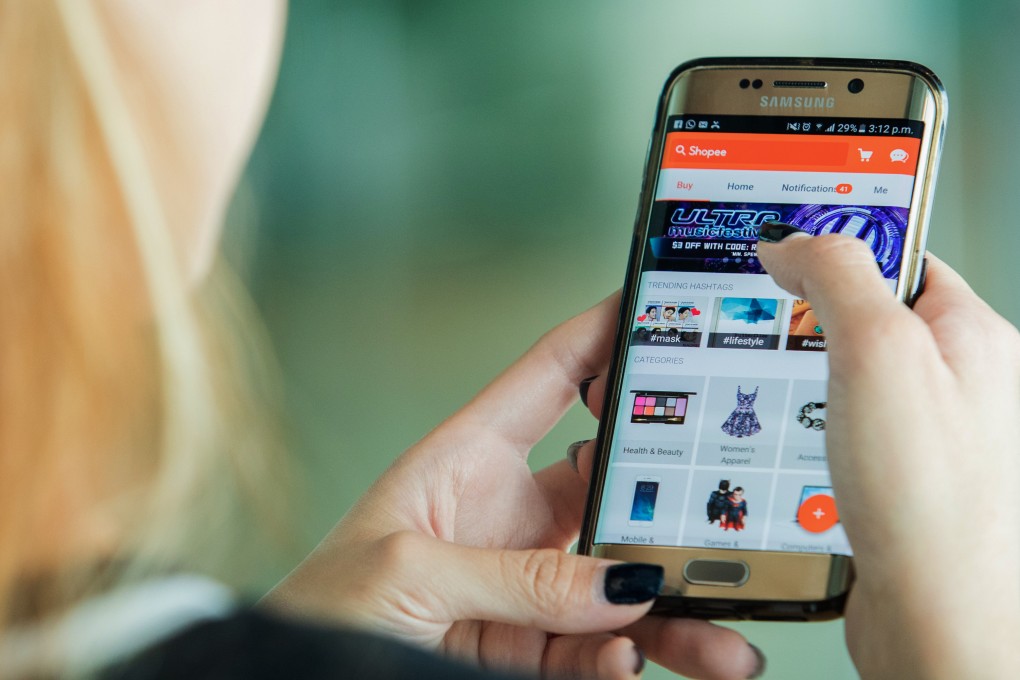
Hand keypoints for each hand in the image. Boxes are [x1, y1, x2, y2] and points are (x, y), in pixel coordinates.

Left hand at [263, 293, 762, 679]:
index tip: (663, 307)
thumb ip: (513, 576)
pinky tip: (625, 661)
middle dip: (672, 508)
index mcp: (469, 457)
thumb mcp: (407, 570)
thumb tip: (619, 584)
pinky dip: (620, 659)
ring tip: (725, 641)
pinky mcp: (529, 644)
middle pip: (613, 492)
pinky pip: (594, 648)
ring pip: (619, 586)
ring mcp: (524, 581)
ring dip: (672, 611)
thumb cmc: (321, 604)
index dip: (604, 336)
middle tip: (727, 523)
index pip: (550, 379)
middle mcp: (508, 513)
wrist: (292, 676)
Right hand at [754, 231, 1019, 678]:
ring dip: (811, 391)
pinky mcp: (906, 484)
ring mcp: (936, 438)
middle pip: (871, 321)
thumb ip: (836, 277)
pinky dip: (815, 439)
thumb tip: (793, 241)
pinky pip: (848, 437)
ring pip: (853, 384)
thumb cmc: (933, 505)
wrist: (944, 628)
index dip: (840, 252)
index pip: (901, 259)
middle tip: (782, 345)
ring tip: (796, 409)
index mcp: (974, 336)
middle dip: (815, 331)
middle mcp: (964, 385)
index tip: (787, 257)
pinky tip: (805, 456)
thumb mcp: (877, 352)